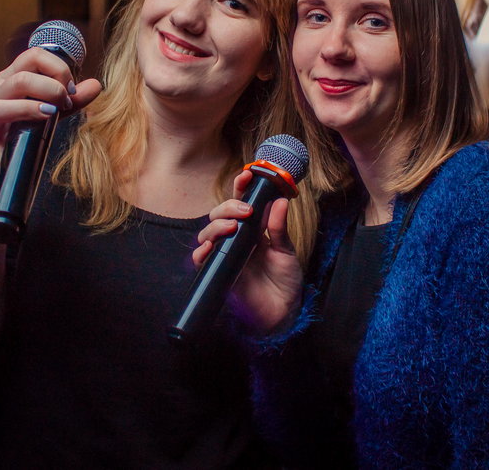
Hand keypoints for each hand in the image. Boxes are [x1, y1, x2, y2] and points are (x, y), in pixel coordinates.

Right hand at [0, 47, 101, 178]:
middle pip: (21, 79)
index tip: (71, 89)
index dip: (58, 69)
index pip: (34, 55)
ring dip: (29, 110)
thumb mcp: (55, 107)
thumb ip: (75, 98)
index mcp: (14, 76)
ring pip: (0, 106)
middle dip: (51, 89)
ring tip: (50, 116)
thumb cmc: (31, 122)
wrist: (6, 154)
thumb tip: (96, 85)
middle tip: (66, 105)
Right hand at [194, 170, 303, 333]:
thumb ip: (279, 228)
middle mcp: (237, 238)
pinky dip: (202, 251)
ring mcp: (226, 254)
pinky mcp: (219, 272)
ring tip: (231, 228)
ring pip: (208, 232)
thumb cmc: (285, 281)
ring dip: (216, 226)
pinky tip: (210, 248)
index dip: (240, 188)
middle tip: (245, 211)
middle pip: (220, 214)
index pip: (242, 203)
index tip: (246, 175)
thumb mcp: (286, 251)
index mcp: (253, 229)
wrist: (282, 312)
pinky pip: (202, 259)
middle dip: (228, 207)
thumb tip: (279, 201)